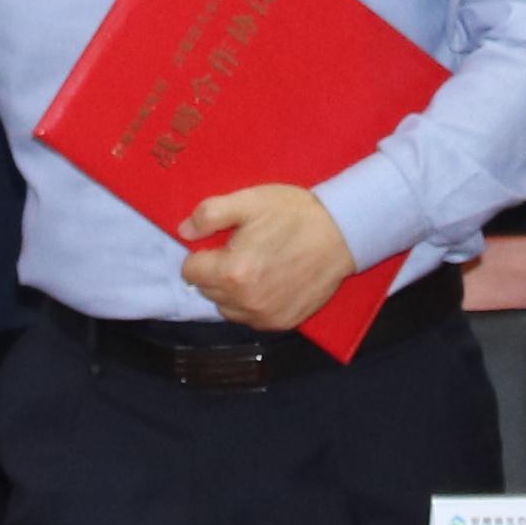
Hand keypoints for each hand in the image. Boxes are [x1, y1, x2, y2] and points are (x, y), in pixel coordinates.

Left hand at [177, 185, 358, 335]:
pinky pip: (251, 317)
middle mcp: (246, 302)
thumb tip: (183, 231)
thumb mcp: (248, 201)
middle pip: (207, 291)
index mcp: (232, 273)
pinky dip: (252, 302)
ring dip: (231, 290)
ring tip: (255, 266)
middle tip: (240, 249)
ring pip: (227, 307)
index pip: (190, 271)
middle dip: (215, 271)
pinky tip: (269, 280)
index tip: (220, 242)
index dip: (201, 253)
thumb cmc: (294, 214)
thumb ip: (209, 215)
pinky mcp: (283, 323)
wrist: (342, 234)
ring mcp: (265, 316)